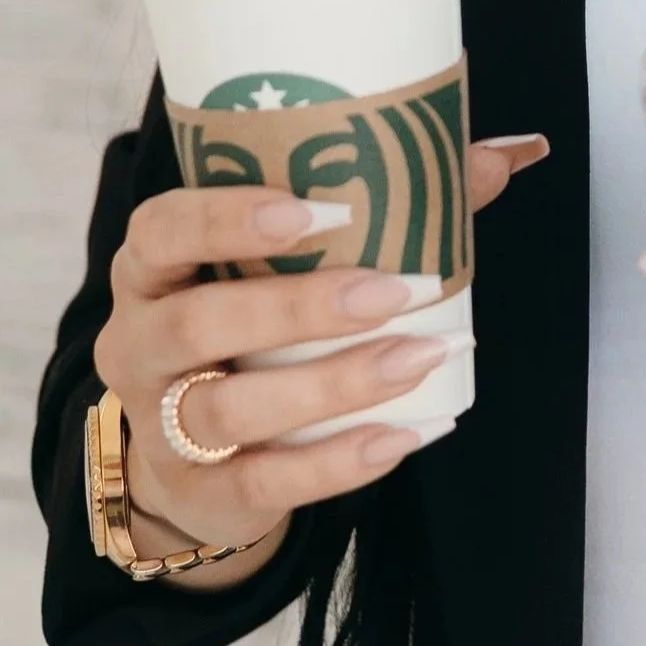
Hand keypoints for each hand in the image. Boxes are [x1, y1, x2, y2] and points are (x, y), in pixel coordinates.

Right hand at [93, 132, 548, 566]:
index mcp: (152, 268)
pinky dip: (337, 463)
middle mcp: (137, 343)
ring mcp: (158, 427)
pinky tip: (403, 435)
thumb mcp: (288, 264)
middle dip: (298, 306)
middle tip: (395, 290)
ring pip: (227, 411)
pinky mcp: (200, 492)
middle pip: (197, 324)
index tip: (317, 210)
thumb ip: (387, 204)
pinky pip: (264, 482)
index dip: (228, 218)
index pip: (160, 229)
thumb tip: (508, 153)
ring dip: (331, 384)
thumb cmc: (253, 323)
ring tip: (418, 357)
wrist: (195, 455)